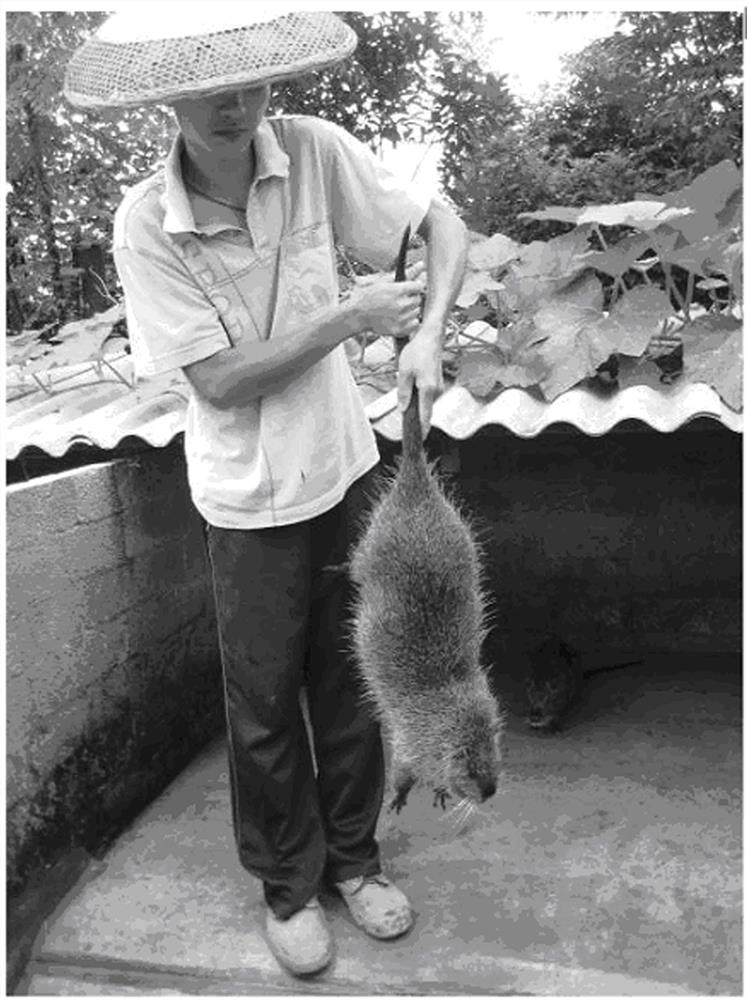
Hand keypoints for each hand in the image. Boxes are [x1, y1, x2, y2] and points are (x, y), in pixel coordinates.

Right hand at [347, 265, 424, 340]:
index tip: (409, 288)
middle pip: (418, 299)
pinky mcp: (399, 330)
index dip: (414, 286)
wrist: (356, 315)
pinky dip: (411, 321)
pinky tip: (401, 317)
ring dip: (411, 309)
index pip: (418, 286)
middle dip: (412, 297)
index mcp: (397, 291)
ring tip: (397, 309)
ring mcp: (400, 319)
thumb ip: (406, 273)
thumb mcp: (384, 281)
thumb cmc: (366, 298)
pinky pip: (415, 324)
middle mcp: (400, 305)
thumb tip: (421, 265)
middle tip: (400, 299)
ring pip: (417, 311)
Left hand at [397, 322, 443, 436]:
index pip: (425, 417)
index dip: (421, 430)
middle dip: (415, 416)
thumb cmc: (418, 351)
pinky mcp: (438, 383)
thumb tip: (403, 408)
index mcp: (428, 390)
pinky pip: (428, 396)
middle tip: (404, 418)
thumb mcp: (404, 373)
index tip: (418, 440)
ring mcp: (439, 387)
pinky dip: (420, 397)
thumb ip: (403, 393)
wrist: (430, 337)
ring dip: (417, 404)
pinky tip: (412, 388)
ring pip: (426, 403)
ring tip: (406, 393)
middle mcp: (437, 390)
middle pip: (426, 411)